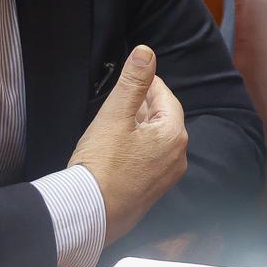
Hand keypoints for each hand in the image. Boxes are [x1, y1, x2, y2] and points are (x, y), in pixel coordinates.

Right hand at [68, 45, 187, 244]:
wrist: (89, 213)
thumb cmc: (100, 164)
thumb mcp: (115, 115)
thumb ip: (133, 82)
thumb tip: (146, 52)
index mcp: (174, 135)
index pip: (165, 97)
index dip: (147, 84)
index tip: (132, 76)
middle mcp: (178, 156)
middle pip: (162, 118)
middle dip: (142, 105)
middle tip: (120, 99)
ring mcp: (167, 177)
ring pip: (156, 139)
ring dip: (139, 127)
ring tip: (115, 122)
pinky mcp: (153, 191)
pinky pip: (150, 159)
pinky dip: (137, 148)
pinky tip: (116, 148)